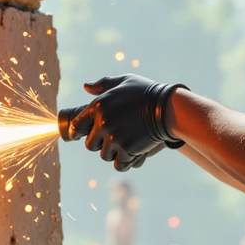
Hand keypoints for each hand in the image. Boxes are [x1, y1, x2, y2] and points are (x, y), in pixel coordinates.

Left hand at [57, 75, 185, 169]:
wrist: (168, 106)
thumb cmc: (146, 92)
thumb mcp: (124, 81)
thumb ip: (103, 84)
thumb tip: (86, 87)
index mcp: (98, 106)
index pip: (76, 125)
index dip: (76, 132)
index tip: (78, 136)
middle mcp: (103, 123)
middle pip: (90, 145)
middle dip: (98, 144)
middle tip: (108, 140)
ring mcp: (115, 137)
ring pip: (104, 156)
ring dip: (112, 153)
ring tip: (122, 146)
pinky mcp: (127, 149)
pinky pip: (118, 164)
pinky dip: (124, 163)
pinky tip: (129, 157)